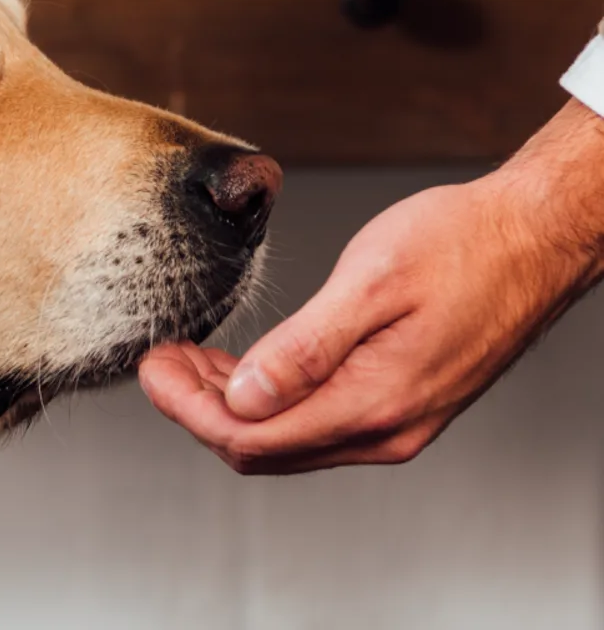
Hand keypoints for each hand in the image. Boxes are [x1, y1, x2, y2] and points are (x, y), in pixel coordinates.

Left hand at [139, 99, 603, 473]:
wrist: (534, 237)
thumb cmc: (462, 244)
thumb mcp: (371, 282)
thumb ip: (304, 348)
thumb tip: (242, 397)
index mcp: (373, 403)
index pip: (250, 438)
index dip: (187, 409)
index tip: (150, 366)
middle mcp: (384, 429)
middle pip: (261, 448)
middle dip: (196, 408)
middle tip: (158, 359)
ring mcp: (393, 423)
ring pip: (285, 439)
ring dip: (228, 405)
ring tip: (186, 359)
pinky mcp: (397, 404)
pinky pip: (313, 422)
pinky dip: (265, 399)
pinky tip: (240, 366)